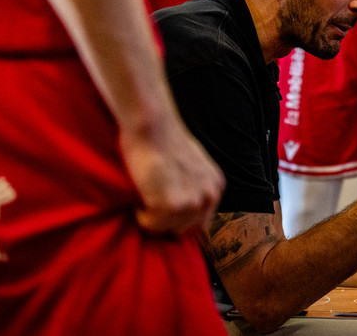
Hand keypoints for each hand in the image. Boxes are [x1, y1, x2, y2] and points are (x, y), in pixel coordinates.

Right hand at [120, 114, 224, 233]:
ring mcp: (191, 202)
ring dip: (153, 218)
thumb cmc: (166, 141)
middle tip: (151, 203)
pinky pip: (151, 225)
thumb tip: (187, 206)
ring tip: (145, 198)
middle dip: (166, 219)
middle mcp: (209, 196)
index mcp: (216, 186)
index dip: (179, 217)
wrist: (153, 127)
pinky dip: (141, 216)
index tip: (164, 208)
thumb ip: (195, 185)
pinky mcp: (171, 205)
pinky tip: (140, 198)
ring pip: (168, 229)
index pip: (200, 221)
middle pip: (185, 228)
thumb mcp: (194, 165)